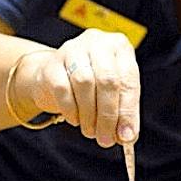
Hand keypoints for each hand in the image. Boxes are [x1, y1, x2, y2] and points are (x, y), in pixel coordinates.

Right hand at [11, 31, 139, 146]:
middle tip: (106, 139)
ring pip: (84, 83)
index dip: (128, 110)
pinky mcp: (51, 64)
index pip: (128, 78)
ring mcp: (72, 49)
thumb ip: (123, 113)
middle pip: (107, 80)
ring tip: (91, 130)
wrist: (55, 77)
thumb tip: (127, 136)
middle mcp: (96, 42)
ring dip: (89, 114)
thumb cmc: (91, 85)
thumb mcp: (113, 95)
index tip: (126, 135)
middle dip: (108, 115)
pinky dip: (71, 110)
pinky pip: (62, 88)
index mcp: (119, 46)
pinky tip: (76, 119)